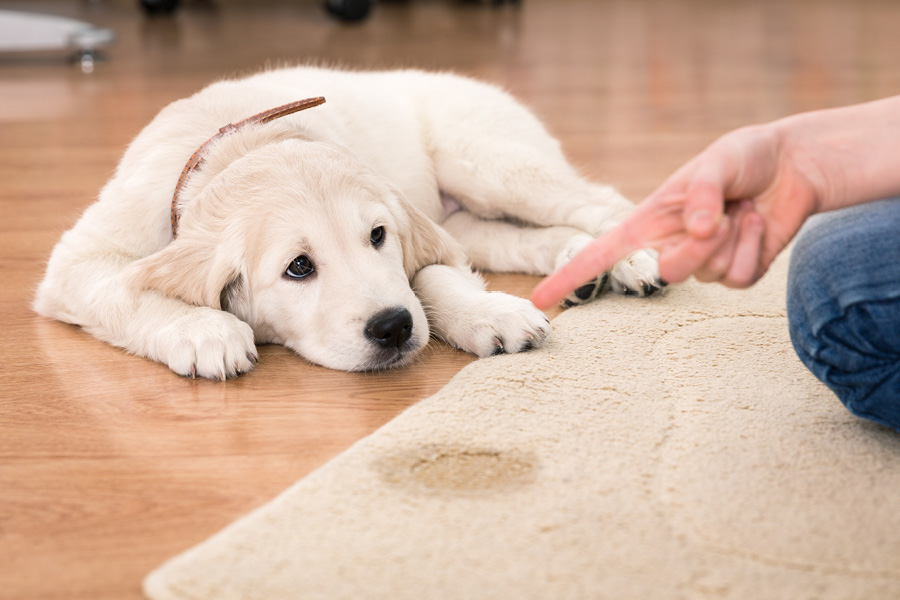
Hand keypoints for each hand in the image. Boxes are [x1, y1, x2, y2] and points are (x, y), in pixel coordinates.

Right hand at [532, 124, 818, 308]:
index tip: (541, 300)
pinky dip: (754, 248)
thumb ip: (702, 193)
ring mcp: (702, 263)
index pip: (600, 253)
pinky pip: (738, 278)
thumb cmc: (744, 157)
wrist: (792, 166)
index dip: (569, 276)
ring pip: (707, 276)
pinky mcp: (735, 272)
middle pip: (667, 273)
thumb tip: (695, 230)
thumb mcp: (719, 161)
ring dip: (733, 239)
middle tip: (723, 215)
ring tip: (743, 209)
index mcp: (649, 220)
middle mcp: (670, 245)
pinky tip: (758, 223)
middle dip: (698, 248)